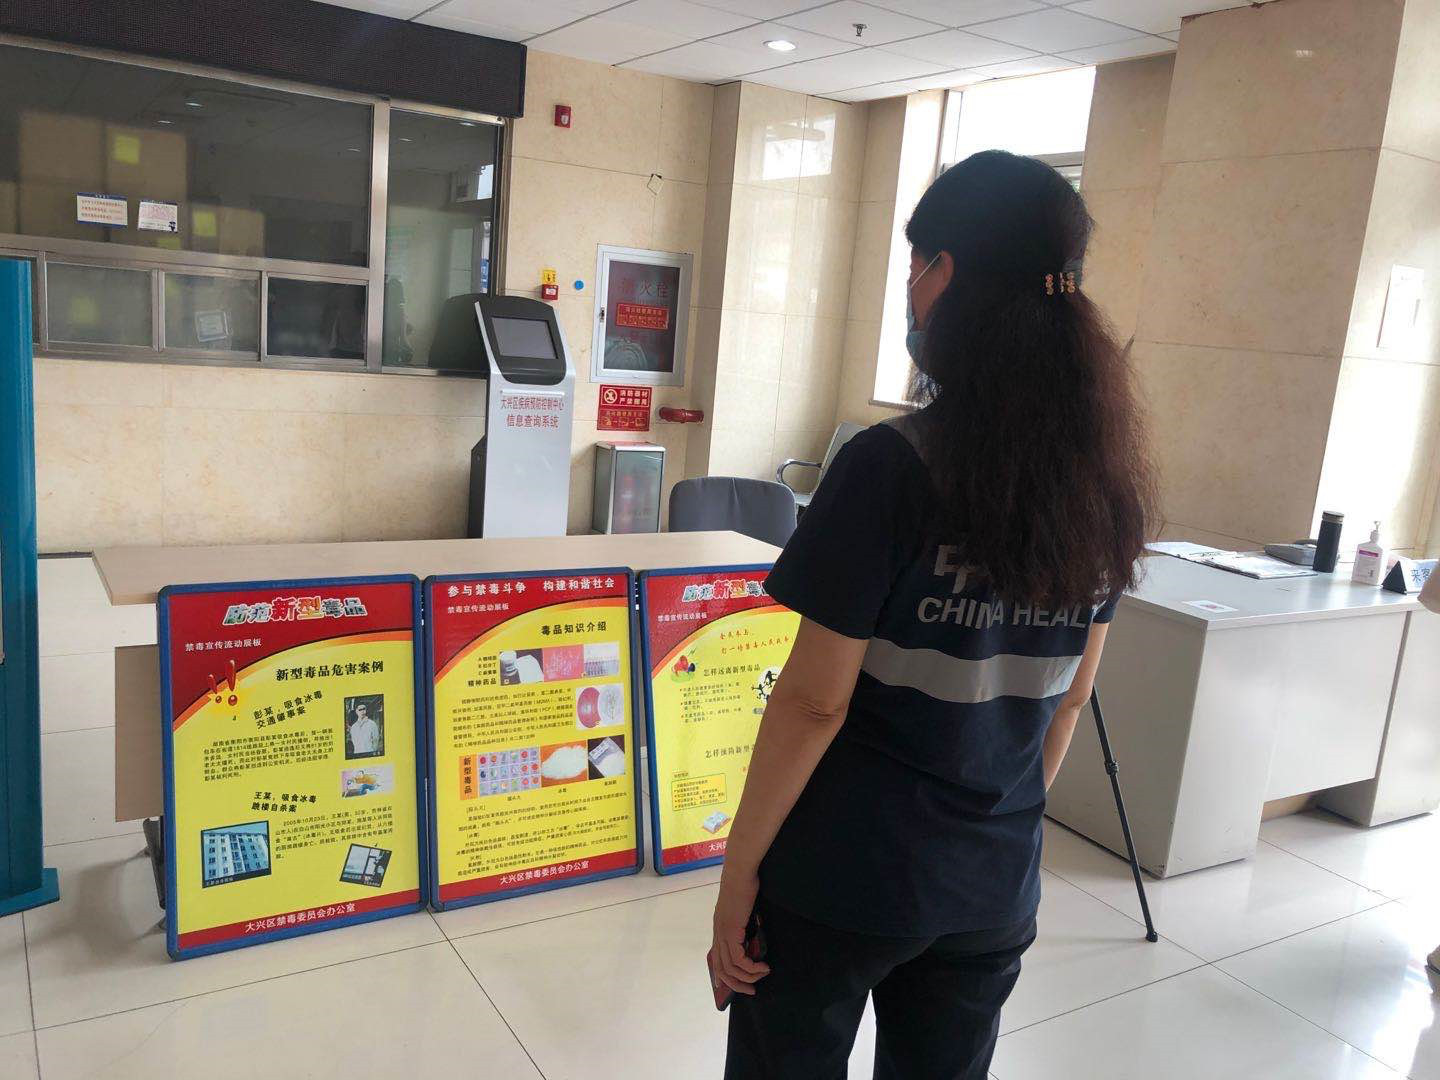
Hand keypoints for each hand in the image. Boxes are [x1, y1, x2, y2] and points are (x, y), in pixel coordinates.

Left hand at [711, 870, 768, 997]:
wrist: (740, 872)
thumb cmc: (745, 886)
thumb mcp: (743, 909)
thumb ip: (744, 924)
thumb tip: (753, 937)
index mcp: (720, 929)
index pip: (717, 960)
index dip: (723, 977)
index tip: (736, 987)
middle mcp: (718, 933)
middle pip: (722, 970)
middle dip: (737, 984)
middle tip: (752, 989)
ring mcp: (723, 932)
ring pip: (731, 967)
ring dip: (748, 976)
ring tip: (763, 973)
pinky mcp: (731, 930)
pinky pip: (738, 959)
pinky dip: (751, 967)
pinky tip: (763, 965)